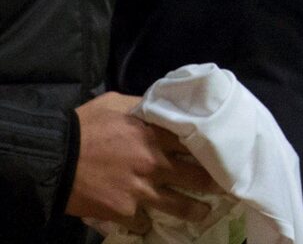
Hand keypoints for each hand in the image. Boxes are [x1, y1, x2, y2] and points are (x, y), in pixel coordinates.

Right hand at [65, 91, 221, 232]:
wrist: (52, 158)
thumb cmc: (83, 126)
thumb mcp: (116, 103)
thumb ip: (144, 105)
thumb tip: (162, 104)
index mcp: (156, 134)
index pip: (196, 142)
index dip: (212, 149)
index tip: (226, 154)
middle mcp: (155, 163)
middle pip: (196, 176)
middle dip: (213, 183)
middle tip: (226, 187)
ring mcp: (141, 189)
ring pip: (178, 205)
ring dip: (193, 210)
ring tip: (203, 213)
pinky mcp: (123, 210)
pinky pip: (143, 221)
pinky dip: (147, 223)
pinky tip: (151, 223)